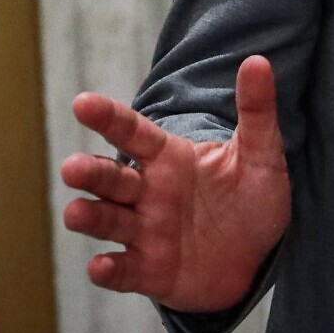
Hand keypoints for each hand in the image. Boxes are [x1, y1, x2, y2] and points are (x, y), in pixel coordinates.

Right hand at [59, 54, 290, 311]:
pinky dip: (109, 269)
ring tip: (74, 214)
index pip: (132, 133)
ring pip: (109, 221)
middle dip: (90, 173)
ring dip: (90, 217)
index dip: (107, 118)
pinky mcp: (150, 272)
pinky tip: (99, 266)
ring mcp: (146, 233)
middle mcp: (148, 193)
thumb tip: (258, 60)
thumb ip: (256, 111)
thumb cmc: (253, 201)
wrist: (260, 261)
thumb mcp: (261, 156)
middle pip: (111, 178)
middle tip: (71, 169)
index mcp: (168, 158)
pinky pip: (124, 271)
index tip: (82, 103)